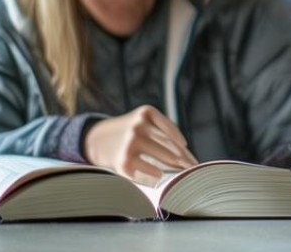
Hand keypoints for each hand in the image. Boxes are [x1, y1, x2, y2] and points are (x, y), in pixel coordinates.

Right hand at [83, 105, 197, 184]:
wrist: (97, 140)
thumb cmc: (131, 132)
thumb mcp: (143, 121)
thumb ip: (162, 131)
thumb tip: (186, 152)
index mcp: (146, 113)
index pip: (170, 130)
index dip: (181, 143)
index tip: (189, 153)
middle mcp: (138, 126)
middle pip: (169, 144)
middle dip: (183, 157)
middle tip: (193, 166)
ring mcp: (130, 143)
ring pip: (161, 157)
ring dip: (175, 165)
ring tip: (183, 171)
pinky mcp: (124, 161)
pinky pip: (149, 169)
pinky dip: (157, 174)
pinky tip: (160, 176)